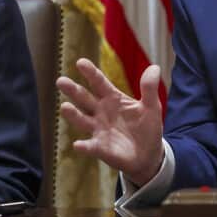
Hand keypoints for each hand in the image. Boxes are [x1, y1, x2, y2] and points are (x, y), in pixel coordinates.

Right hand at [57, 58, 163, 185]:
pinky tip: (78, 145)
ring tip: (65, 107)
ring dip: (73, 114)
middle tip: (61, 81)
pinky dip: (84, 146)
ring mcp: (98, 130)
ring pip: (82, 120)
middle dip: (73, 90)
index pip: (99, 83)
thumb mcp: (151, 107)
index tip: (80, 62)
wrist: (149, 154)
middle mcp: (101, 112)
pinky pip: (90, 146)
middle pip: (85, 98)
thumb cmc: (147, 127)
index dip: (91, 73)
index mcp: (113, 98)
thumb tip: (155, 67)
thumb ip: (149, 88)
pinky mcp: (100, 148)